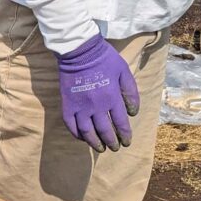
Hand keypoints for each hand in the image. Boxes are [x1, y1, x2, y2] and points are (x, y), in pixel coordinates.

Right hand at [57, 34, 139, 152]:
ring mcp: (80, 107)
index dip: (124, 134)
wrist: (79, 52)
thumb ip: (131, 92)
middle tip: (114, 147)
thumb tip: (132, 112)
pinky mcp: (67, 106)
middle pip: (105, 130)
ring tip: (100, 148)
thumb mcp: (124, 72)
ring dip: (95, 143)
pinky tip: (83, 139)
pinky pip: (71, 126)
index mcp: (112, 98)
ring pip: (87, 132)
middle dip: (111, 142)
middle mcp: (96, 106)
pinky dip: (77, 135)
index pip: (120, 123)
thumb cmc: (105, 60)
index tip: (126, 141)